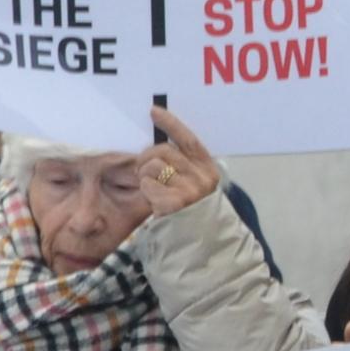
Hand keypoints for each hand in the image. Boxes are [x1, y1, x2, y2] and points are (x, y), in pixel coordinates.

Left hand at [139, 106, 222, 220]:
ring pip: (153, 166)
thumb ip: (183, 165)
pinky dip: (145, 190)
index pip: (188, 139)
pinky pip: (147, 184)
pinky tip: (153, 200)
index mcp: (207, 168)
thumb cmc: (190, 209)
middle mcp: (201, 177)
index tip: (154, 111)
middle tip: (142, 169)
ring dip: (145, 175)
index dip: (171, 123)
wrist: (199, 239)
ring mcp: (189, 190)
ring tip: (151, 187)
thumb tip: (158, 142)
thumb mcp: (193, 183)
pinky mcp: (174, 202)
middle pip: (164, 150)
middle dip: (147, 157)